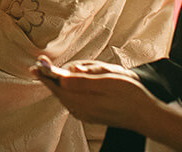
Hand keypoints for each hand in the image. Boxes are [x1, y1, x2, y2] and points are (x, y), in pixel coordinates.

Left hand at [31, 55, 181, 151]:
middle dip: (57, 77)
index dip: (46, 74)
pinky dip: (73, 90)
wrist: (146, 115)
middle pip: (61, 91)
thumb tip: (62, 78)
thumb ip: (82, 81)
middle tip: (53, 68)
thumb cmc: (129, 95)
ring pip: (68, 95)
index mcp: (81, 101)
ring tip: (72, 74)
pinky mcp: (92, 114)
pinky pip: (76, 100)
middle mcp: (80, 110)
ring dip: (67, 83)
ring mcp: (85, 114)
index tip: (35, 65)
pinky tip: (80, 84)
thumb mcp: (106, 81)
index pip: (56, 87)